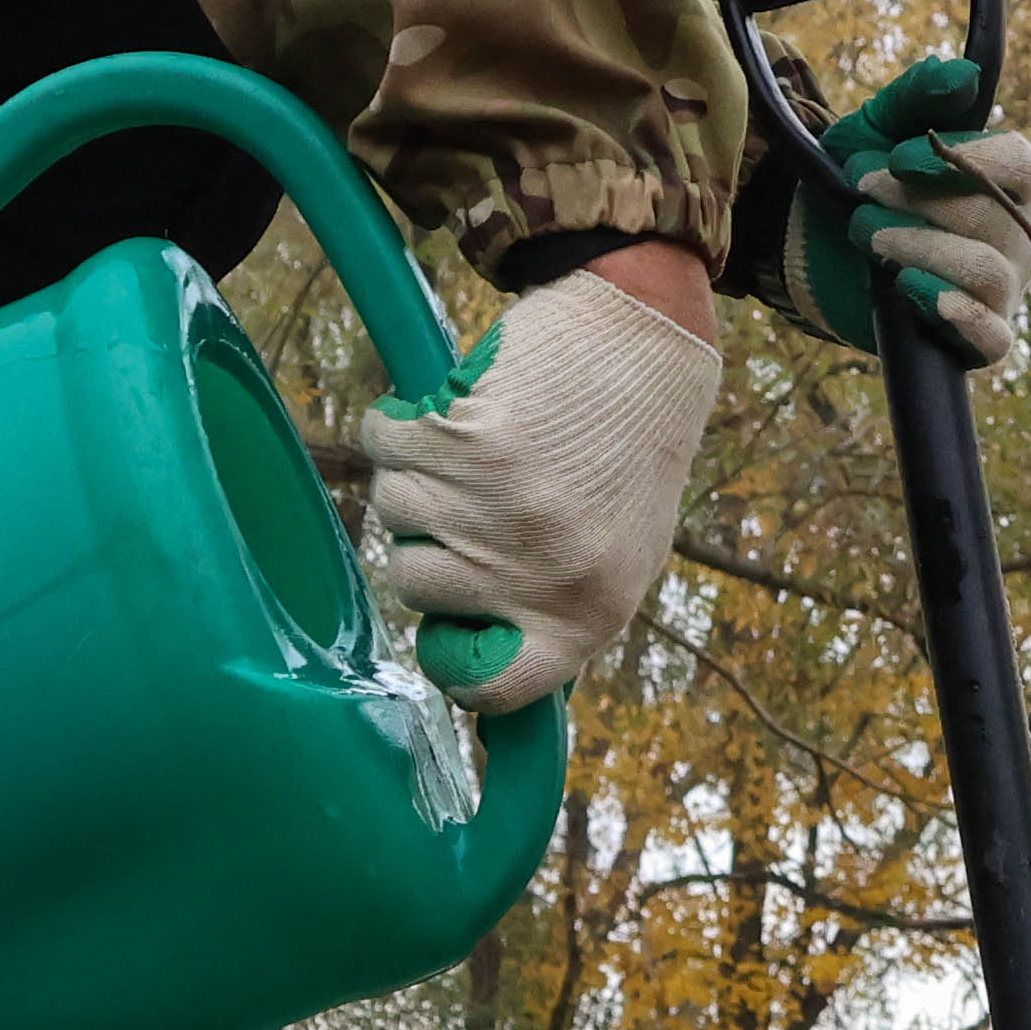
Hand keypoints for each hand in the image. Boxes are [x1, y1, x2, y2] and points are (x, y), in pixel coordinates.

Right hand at [357, 260, 721, 717]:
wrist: (646, 339)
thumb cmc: (627, 451)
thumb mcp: (618, 558)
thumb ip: (552, 617)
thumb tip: (484, 684)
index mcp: (588, 614)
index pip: (492, 690)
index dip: (453, 662)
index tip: (448, 625)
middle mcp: (541, 573)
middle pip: (414, 587)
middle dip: (428, 538)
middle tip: (479, 494)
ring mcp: (501, 510)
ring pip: (392, 512)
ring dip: (416, 474)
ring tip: (479, 446)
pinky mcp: (468, 442)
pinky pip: (384, 447)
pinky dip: (399, 424)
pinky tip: (450, 409)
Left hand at [794, 61, 1030, 369]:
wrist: (815, 246)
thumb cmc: (863, 180)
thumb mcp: (878, 126)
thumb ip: (918, 95)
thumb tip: (964, 75)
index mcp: (1010, 180)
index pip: (1019, 165)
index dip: (965, 160)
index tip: (898, 158)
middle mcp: (1019, 235)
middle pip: (994, 219)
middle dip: (918, 204)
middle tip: (862, 193)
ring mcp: (1003, 290)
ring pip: (987, 272)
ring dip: (921, 249)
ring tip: (868, 236)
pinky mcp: (975, 338)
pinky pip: (993, 338)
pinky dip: (957, 315)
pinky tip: (910, 290)